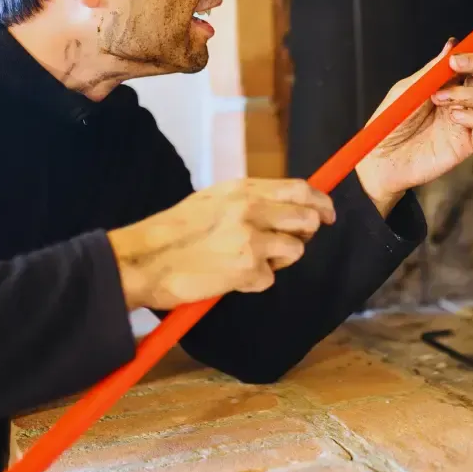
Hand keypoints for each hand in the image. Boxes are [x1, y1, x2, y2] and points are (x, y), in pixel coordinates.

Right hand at [106, 178, 335, 309]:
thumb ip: (250, 199)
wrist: (145, 259)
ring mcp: (251, 240)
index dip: (320, 201)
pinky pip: (271, 279)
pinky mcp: (247, 270)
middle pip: (307, 219)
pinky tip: (231, 277)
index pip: (299, 188)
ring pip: (295, 251)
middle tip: (284, 243)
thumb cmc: (175, 231)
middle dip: (303, 234)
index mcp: (242, 189)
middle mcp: (251, 209)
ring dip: (278, 261)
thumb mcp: (213, 200)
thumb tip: (286, 204)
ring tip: (247, 261)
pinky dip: (255, 283)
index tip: (328, 213)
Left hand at [355, 26, 472, 215]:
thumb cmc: (390, 123)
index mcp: (446, 81)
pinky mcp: (469, 142)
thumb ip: (432, 70)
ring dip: (466, 93)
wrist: (381, 158)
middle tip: (456, 64)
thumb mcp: (407, 89)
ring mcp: (466, 120)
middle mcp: (461, 98)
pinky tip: (454, 117)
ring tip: (438, 99)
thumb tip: (453, 45)